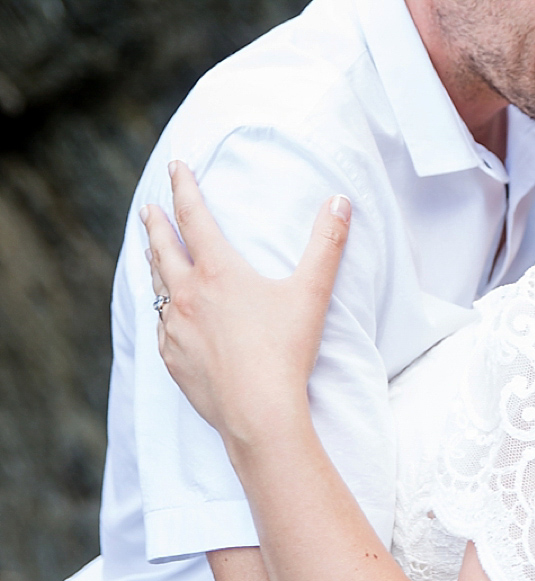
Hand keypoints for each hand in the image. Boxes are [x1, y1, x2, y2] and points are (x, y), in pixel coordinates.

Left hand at [141, 162, 351, 447]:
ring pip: (157, 286)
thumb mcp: (312, 292)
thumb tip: (340, 201)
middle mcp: (188, 295)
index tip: (176, 167)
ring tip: (151, 251)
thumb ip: (327, 243)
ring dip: (154, 262)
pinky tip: (164, 313)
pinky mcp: (173, 359)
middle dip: (156, 224)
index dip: (184, 187)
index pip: (194, 217)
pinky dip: (160, 309)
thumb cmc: (286, 351)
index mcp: (218, 272)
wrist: (258, 413)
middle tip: (148, 208)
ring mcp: (175, 329)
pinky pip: (160, 326)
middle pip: (164, 248)